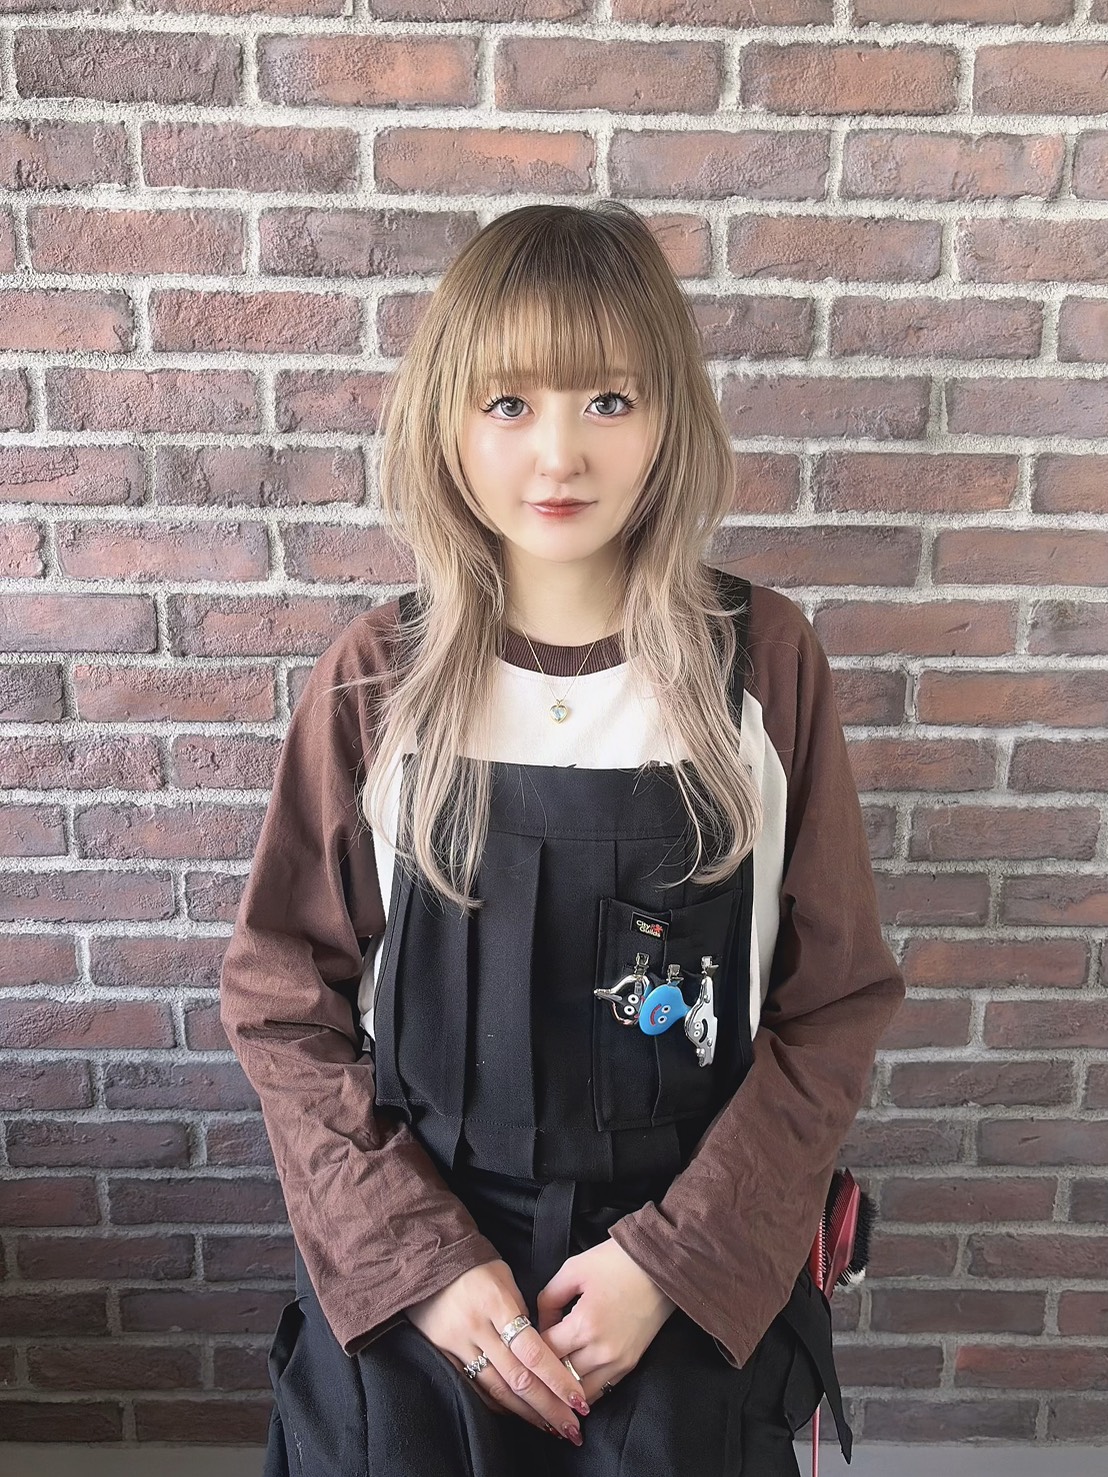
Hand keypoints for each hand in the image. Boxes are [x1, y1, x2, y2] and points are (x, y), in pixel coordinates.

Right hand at [403, 1259, 588, 1442]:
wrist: (426, 1262)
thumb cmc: (475, 1267)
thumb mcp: (505, 1278)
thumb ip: (523, 1314)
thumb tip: (542, 1350)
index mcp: (497, 1303)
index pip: (533, 1350)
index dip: (557, 1379)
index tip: (578, 1399)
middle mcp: (476, 1327)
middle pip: (517, 1377)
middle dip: (548, 1406)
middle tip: (572, 1427)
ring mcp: (457, 1344)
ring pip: (496, 1389)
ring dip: (526, 1413)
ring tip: (551, 1426)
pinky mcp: (442, 1355)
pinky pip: (473, 1388)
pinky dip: (497, 1405)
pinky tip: (516, 1414)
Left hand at [536, 1239, 676, 1403]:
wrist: (659, 1266)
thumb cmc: (616, 1262)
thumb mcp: (573, 1269)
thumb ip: (548, 1299)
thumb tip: (540, 1325)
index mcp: (584, 1324)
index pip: (544, 1352)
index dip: (530, 1348)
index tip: (523, 1343)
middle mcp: (601, 1350)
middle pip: (560, 1376)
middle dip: (544, 1371)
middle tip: (531, 1366)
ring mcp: (618, 1361)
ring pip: (580, 1391)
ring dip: (564, 1386)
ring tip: (550, 1379)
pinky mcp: (630, 1365)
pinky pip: (601, 1390)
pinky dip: (584, 1389)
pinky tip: (572, 1383)